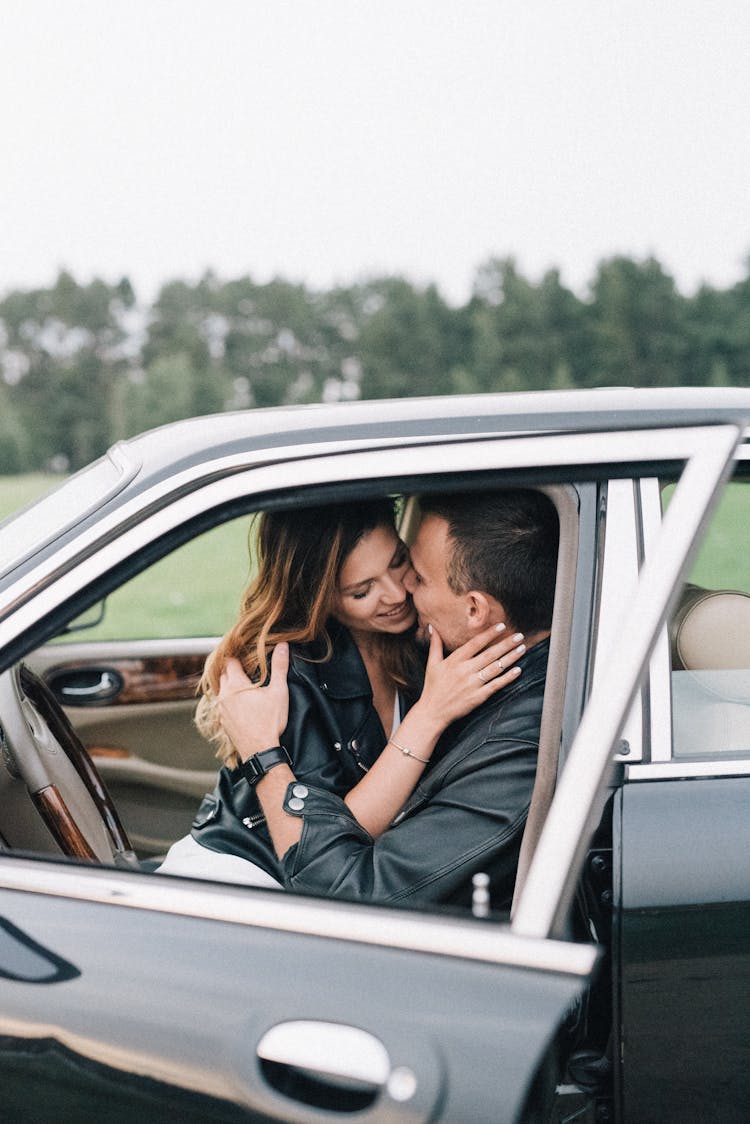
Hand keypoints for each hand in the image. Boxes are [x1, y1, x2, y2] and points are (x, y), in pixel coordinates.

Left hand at [218, 644, 289, 761]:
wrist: (260, 751)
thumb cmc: (270, 722)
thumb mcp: (279, 692)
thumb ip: (280, 667)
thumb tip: (283, 646)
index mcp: (235, 684)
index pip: (229, 661)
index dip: (236, 655)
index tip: (244, 654)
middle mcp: (224, 695)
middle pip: (223, 674)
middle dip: (232, 669)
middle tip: (245, 667)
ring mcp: (221, 710)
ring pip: (221, 690)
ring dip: (230, 685)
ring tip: (243, 684)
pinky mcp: (222, 721)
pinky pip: (222, 705)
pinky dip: (229, 700)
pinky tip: (240, 703)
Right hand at [415, 623, 524, 732]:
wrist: (433, 712)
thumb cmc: (433, 687)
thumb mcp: (432, 663)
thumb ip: (435, 644)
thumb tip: (431, 627)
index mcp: (455, 660)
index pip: (475, 643)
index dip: (489, 634)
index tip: (501, 626)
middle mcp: (465, 670)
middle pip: (490, 654)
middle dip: (506, 644)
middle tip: (519, 636)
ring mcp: (473, 684)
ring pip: (496, 668)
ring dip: (510, 658)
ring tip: (522, 648)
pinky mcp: (478, 697)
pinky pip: (496, 685)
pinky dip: (508, 678)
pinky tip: (518, 670)